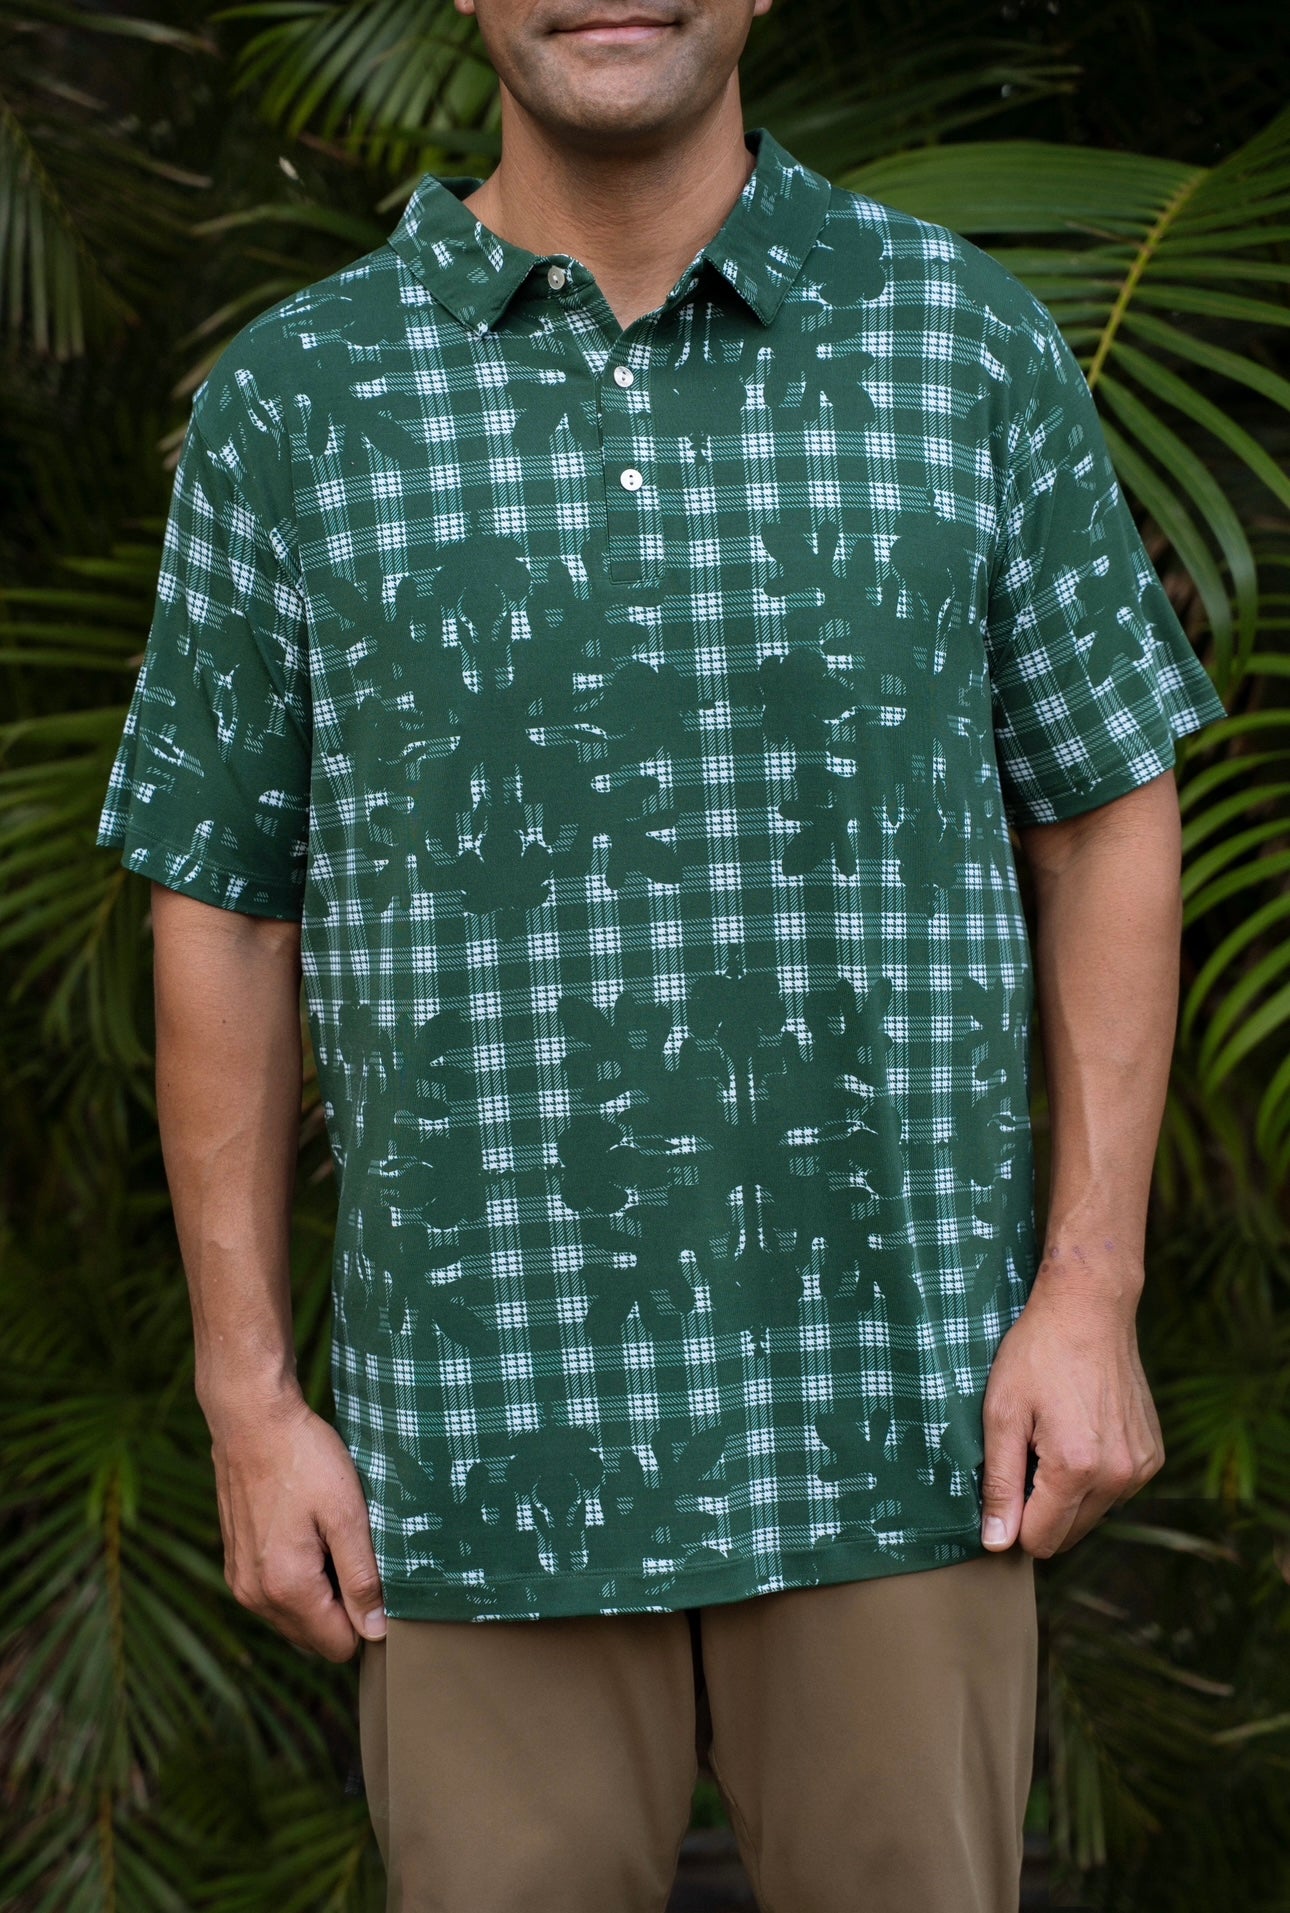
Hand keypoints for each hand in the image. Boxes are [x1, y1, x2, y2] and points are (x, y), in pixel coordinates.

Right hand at [208, 1389, 386, 1659]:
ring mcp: (241, 1581)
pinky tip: (309, 1535)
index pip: (339, 1646)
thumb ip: (361, 1577)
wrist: (251, 1419)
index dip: (367, 1620)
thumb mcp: (347, 1514)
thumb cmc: (303, 1459)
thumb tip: (374, 1631)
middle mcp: (255, 1596)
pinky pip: (276, 1596)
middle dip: (343, 1610)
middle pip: (315, 1639)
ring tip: (332, 1540)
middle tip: (356, 1553)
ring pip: (295, 1619)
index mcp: (286, 1589)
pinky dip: (298, 1580)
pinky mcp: (236, 1564)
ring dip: (321, 1595)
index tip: (379, 1577)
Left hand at [978, 1269, 1165, 1557]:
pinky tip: (1079, 1432)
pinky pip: (1115, 1490)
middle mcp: (1118, 1476)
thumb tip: (996, 1543)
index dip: (1012, 1521)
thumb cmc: (1038, 1354)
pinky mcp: (1152, 1455)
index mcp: (1076, 1468)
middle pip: (1068, 1534)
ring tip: (1053, 1437)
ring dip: (1069, 1493)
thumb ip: (1000, 1484)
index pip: (1040, 1540)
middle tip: (1027, 1453)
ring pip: (1093, 1515)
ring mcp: (1141, 1467)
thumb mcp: (1002, 1414)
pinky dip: (1094, 1475)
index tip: (1002, 1485)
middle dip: (1041, 1508)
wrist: (1090, 1309)